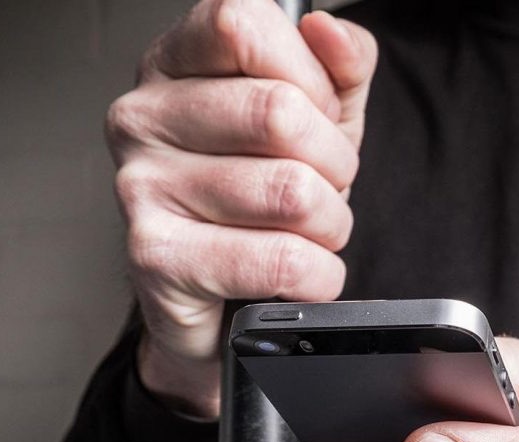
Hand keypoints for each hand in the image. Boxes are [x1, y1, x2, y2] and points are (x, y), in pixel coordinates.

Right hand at [105, 0, 376, 416]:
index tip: (318, 117)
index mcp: (177, 65)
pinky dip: (319, 276)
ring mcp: (142, 186)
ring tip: (309, 233)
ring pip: (291, 192)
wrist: (227, 300)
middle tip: (323, 188)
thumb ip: (340, 66)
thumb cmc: (266, 202)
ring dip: (331, 225)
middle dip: (335, 166)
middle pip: (279, 114)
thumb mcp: (318, 119)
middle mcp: (144, 117)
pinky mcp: (157, 256)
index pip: (244, 25)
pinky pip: (282, 260)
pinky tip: (302, 273)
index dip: (310, 78)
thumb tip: (328, 31)